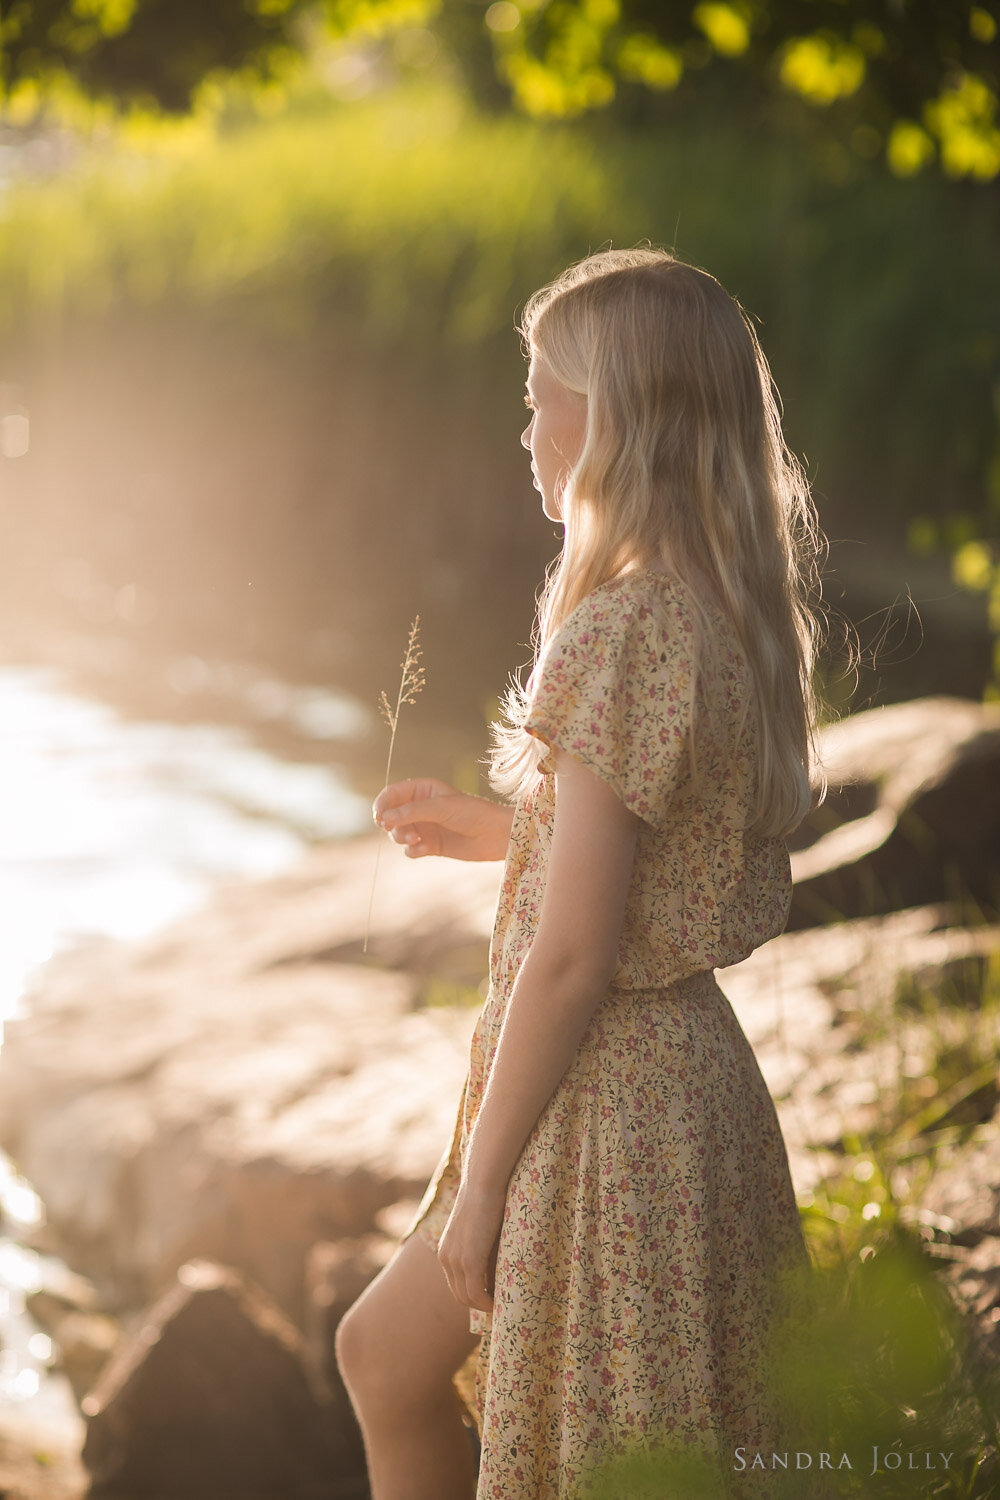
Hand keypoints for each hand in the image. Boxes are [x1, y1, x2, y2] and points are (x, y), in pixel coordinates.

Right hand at [373, 778, 514, 861]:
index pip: (392, 794)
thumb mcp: (440, 807)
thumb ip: (411, 811)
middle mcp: (421, 807)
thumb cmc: (473, 813)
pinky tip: (425, 849)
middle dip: (392, 825)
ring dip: (402, 838)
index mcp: (423, 790)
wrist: (496, 836)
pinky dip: (413, 850)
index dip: (382, 804)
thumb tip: (384, 818)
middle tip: (398, 831)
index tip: (379, 817)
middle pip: (391, 816)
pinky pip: (410, 849)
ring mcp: (425, 826)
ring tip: (417, 840)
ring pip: (398, 833)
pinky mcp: (430, 845)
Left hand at [436, 1179, 506, 1313]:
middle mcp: (446, 1258)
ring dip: (484, 1306)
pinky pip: (476, 1294)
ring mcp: (455, 1261)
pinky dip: (487, 1303)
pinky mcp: (469, 1261)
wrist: (483, 1184)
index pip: (455, 1284)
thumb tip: (496, 1271)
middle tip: (500, 1306)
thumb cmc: (487, 1200)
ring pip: (467, 1298)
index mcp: (446, 1251)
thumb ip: (482, 1251)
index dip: (473, 1295)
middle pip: (459, 1295)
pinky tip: (500, 1302)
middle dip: (478, 1304)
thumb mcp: (480, 1230)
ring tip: (503, 1305)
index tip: (492, 1298)